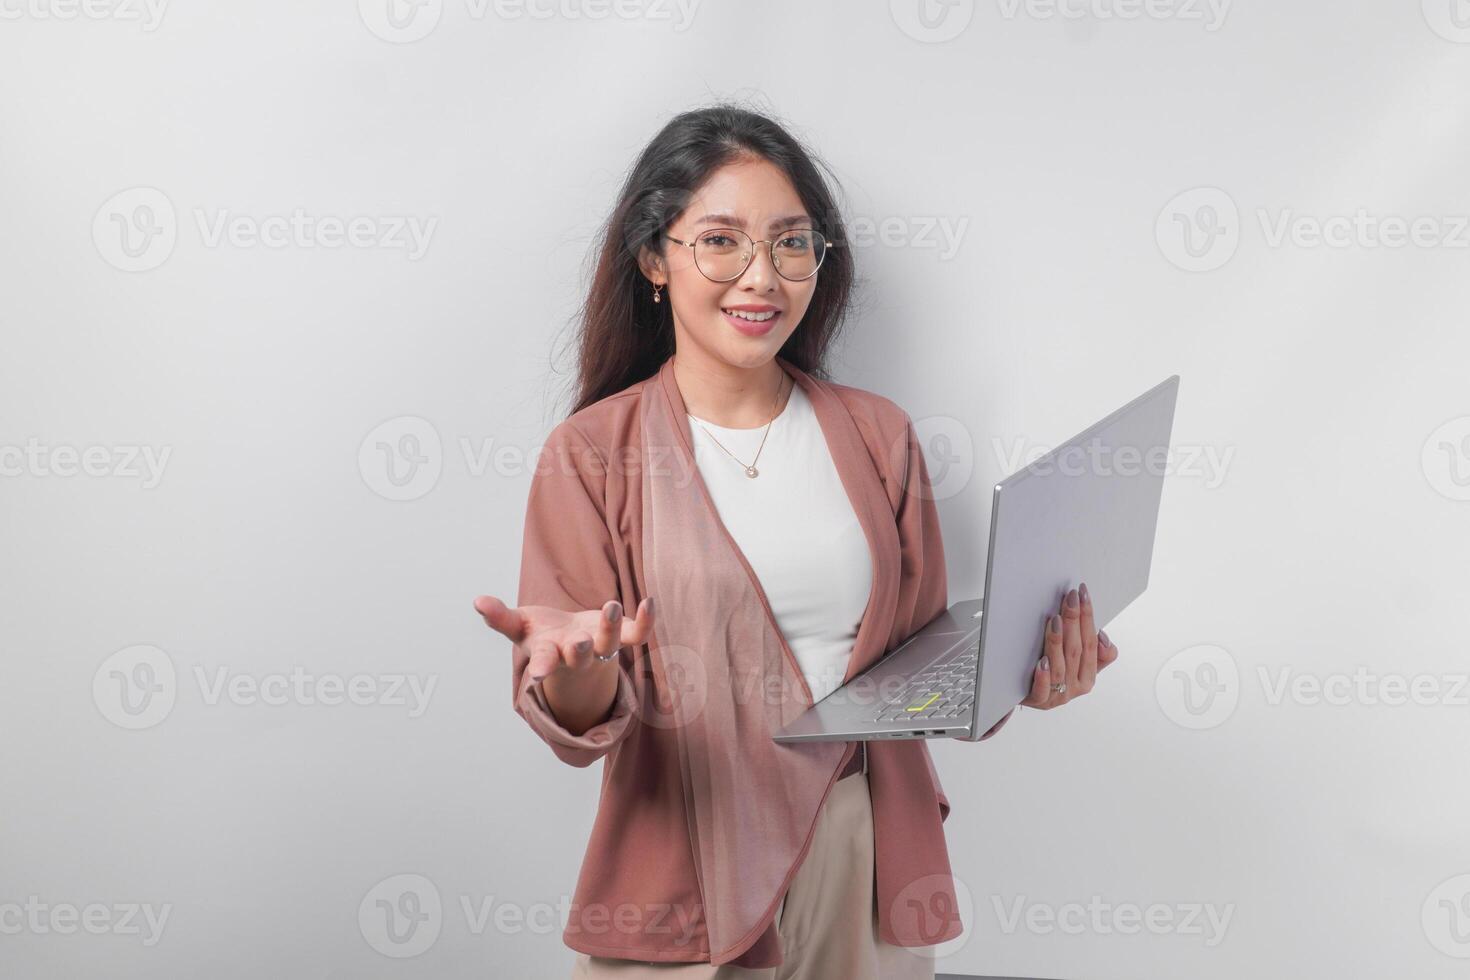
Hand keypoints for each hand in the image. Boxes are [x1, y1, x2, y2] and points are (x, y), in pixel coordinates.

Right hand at [473, 594, 656, 681]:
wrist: (574, 648)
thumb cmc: (543, 636)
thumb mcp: (520, 626)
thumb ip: (500, 617)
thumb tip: (477, 601)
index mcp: (549, 654)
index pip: (544, 662)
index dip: (542, 667)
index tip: (540, 674)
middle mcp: (576, 655)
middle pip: (580, 656)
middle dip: (579, 651)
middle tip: (579, 643)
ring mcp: (600, 647)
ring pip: (609, 643)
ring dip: (610, 627)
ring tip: (611, 605)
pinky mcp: (621, 636)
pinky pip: (638, 633)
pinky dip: (646, 620)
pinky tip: (651, 602)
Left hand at [1020, 582, 1117, 709]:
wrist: (1023, 695)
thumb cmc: (1052, 673)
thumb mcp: (1077, 664)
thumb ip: (1096, 653)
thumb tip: (1101, 635)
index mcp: (1088, 677)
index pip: (1092, 643)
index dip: (1088, 617)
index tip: (1083, 594)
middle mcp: (1075, 687)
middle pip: (1076, 651)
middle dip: (1075, 621)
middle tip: (1070, 598)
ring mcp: (1056, 696)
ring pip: (1059, 667)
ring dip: (1058, 643)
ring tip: (1055, 620)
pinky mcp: (1037, 701)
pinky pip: (1041, 691)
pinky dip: (1042, 676)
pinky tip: (1041, 662)